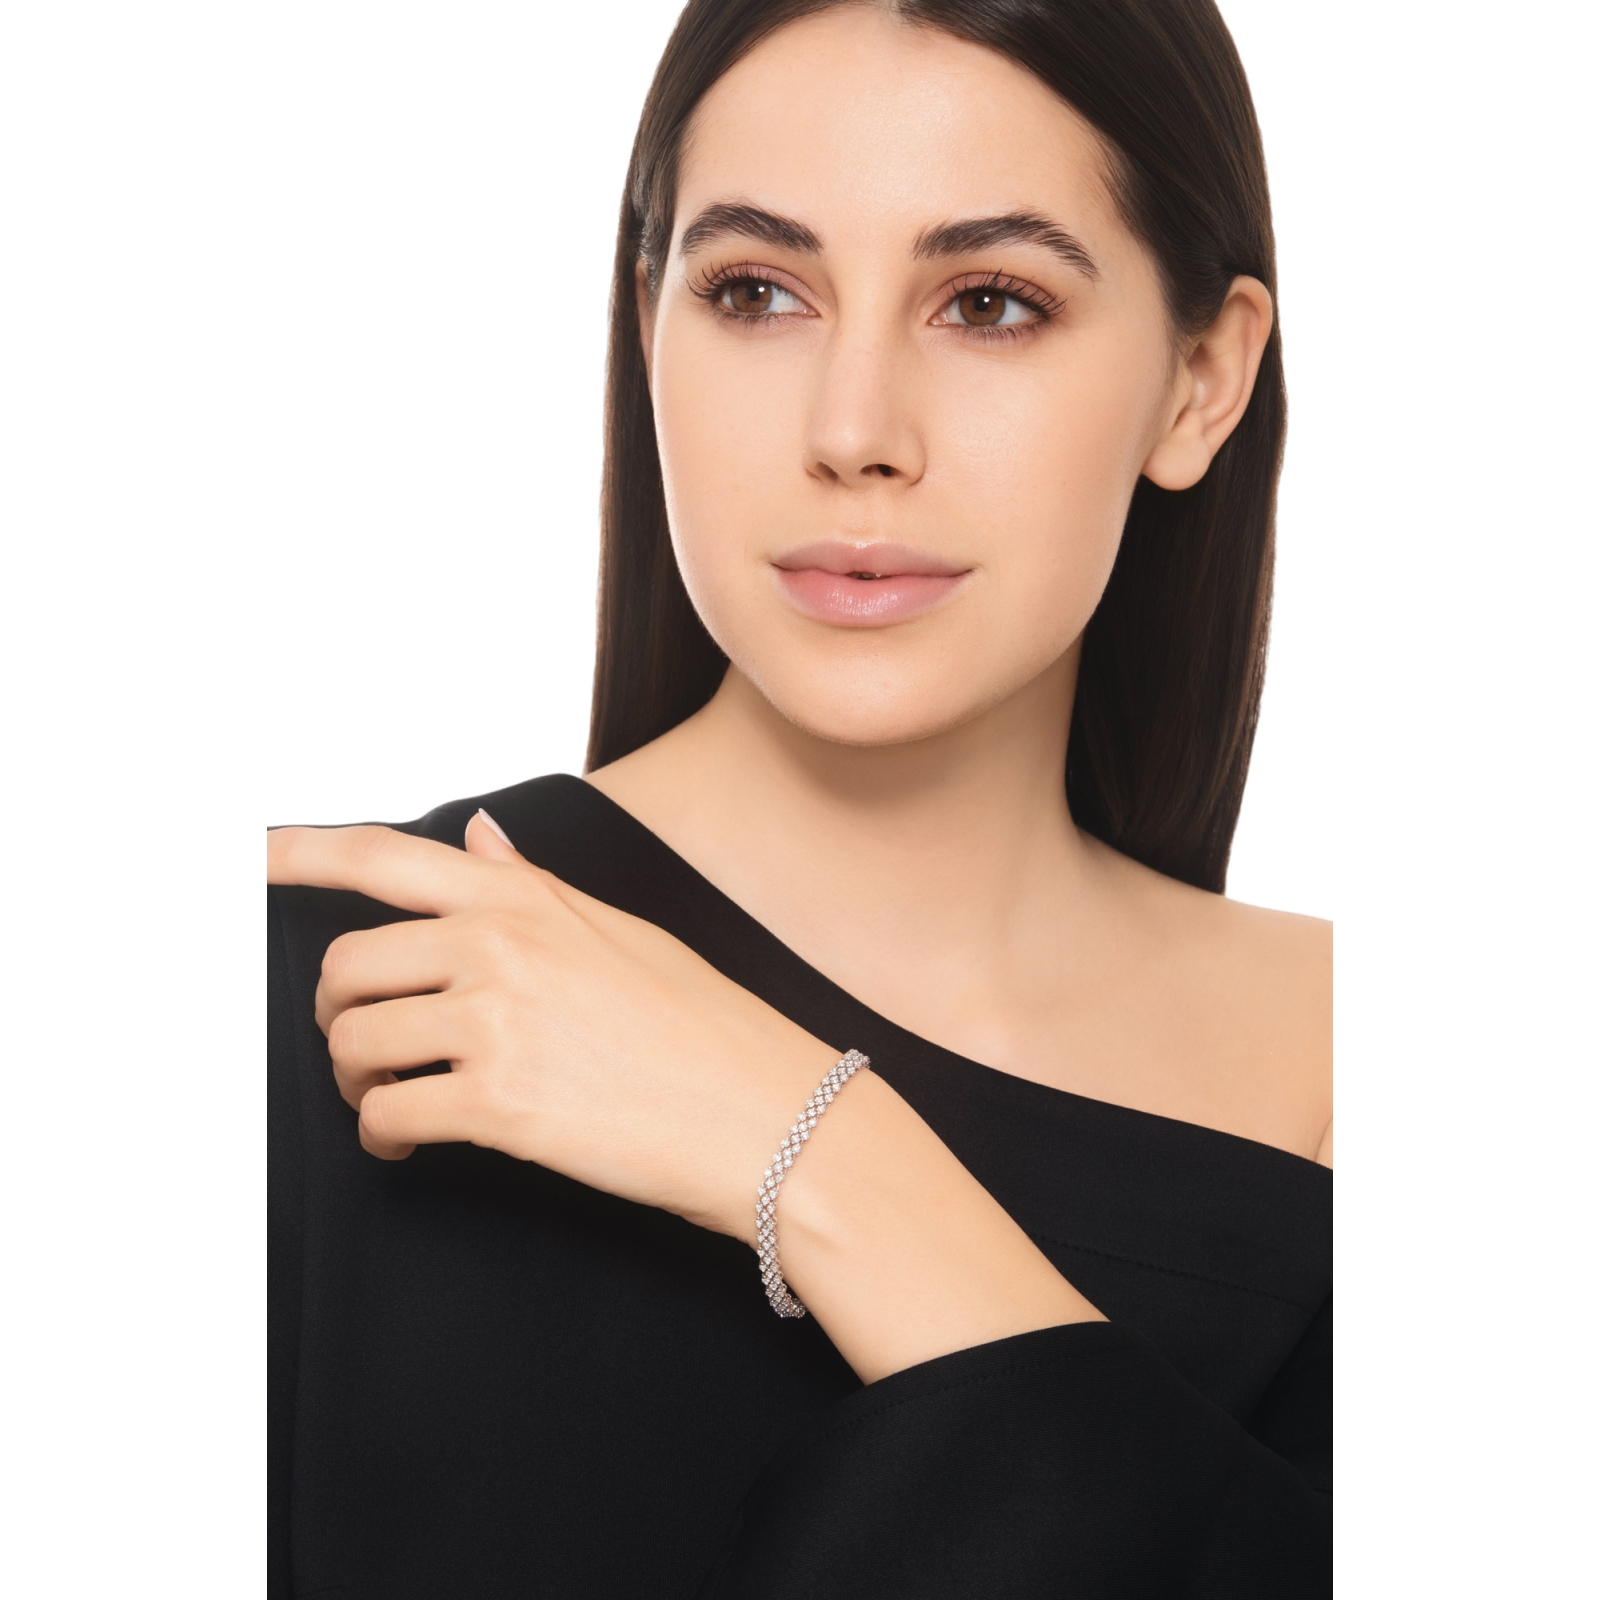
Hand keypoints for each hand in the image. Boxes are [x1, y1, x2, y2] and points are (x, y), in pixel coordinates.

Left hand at [268, 808, 1101, 1381]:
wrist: (772, 1115)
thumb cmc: (708, 1026)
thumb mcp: (622, 934)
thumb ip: (535, 888)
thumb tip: (483, 837)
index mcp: (528, 900)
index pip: (387, 857)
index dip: (299, 852)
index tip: (239, 854)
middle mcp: (501, 946)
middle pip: (346, 965)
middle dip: (334, 1012)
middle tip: (359, 1045)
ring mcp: (498, 1021)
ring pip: (355, 1043)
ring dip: (354, 1079)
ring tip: (390, 1099)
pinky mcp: (500, 1102)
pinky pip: (388, 1116)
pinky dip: (383, 1138)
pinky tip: (412, 1146)